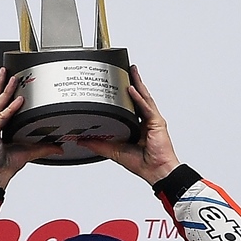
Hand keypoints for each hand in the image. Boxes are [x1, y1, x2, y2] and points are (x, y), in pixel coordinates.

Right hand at [0, 68, 61, 187]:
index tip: (7, 81)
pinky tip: (19, 100)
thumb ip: (44, 147)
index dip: (1, 92)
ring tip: (13, 79)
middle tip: (6, 72)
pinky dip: (10, 108)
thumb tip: (58, 147)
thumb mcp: (28, 152)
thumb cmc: (3, 165)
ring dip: (5, 90)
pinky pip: (1, 117)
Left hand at [80, 66, 180, 184]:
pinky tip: (132, 89)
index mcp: (138, 126)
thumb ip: (99, 144)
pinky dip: (138, 98)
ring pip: (144, 97)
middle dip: (133, 82)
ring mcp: (153, 120)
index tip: (117, 85)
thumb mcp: (114, 151)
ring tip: (131, 72)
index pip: (131, 106)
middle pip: (139, 97)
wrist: (156, 171)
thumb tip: (83, 141)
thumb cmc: (143, 163)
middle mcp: (146, 121)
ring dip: (137, 83)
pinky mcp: (157, 122)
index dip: (125, 95)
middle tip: (125, 70)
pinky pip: (146, 107)